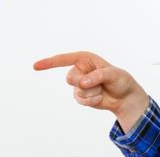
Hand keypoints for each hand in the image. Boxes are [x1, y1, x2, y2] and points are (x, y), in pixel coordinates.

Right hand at [33, 51, 148, 131]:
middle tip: (99, 83)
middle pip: (70, 78)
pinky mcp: (80, 95)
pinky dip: (91, 101)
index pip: (63, 59)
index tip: (35, 66)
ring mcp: (78, 83)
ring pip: (77, 91)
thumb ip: (97, 76)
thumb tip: (82, 83)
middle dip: (84, 83)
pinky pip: (80, 100)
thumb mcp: (113, 74)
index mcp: (84, 58)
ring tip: (102, 89)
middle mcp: (79, 69)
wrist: (124, 97)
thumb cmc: (120, 80)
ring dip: (91, 93)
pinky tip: (99, 97)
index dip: (49, 62)